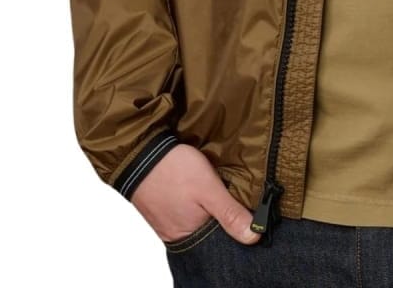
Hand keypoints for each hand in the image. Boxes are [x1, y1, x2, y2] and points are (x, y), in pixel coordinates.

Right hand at [129, 143, 262, 245]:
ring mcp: (165, 222)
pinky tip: (198, 190)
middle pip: (208, 230)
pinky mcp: (159, 209)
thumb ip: (230, 213)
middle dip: (221, 216)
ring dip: (207, 208)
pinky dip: (192, 203)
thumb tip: (254, 236)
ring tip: (217, 191)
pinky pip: (182, 212)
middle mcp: (175, 234)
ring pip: (195, 220)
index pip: (220, 239)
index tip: (249, 211)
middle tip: (231, 195)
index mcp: (189, 234)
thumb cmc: (173, 169)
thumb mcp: (209, 188)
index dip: (236, 226)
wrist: (138, 153)